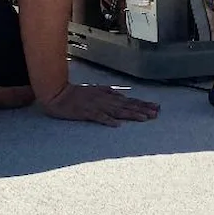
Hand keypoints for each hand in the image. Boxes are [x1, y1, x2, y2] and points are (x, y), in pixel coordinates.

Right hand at [42, 83, 159, 126]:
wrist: (57, 94)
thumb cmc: (75, 93)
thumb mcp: (94, 89)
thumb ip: (107, 91)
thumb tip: (120, 94)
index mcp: (107, 95)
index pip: (129, 100)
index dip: (143, 104)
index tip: (156, 107)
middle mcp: (104, 100)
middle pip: (127, 105)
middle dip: (143, 109)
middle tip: (156, 114)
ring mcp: (96, 106)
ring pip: (117, 111)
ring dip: (131, 114)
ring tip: (144, 118)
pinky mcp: (86, 112)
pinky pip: (99, 117)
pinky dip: (108, 120)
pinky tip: (117, 125)